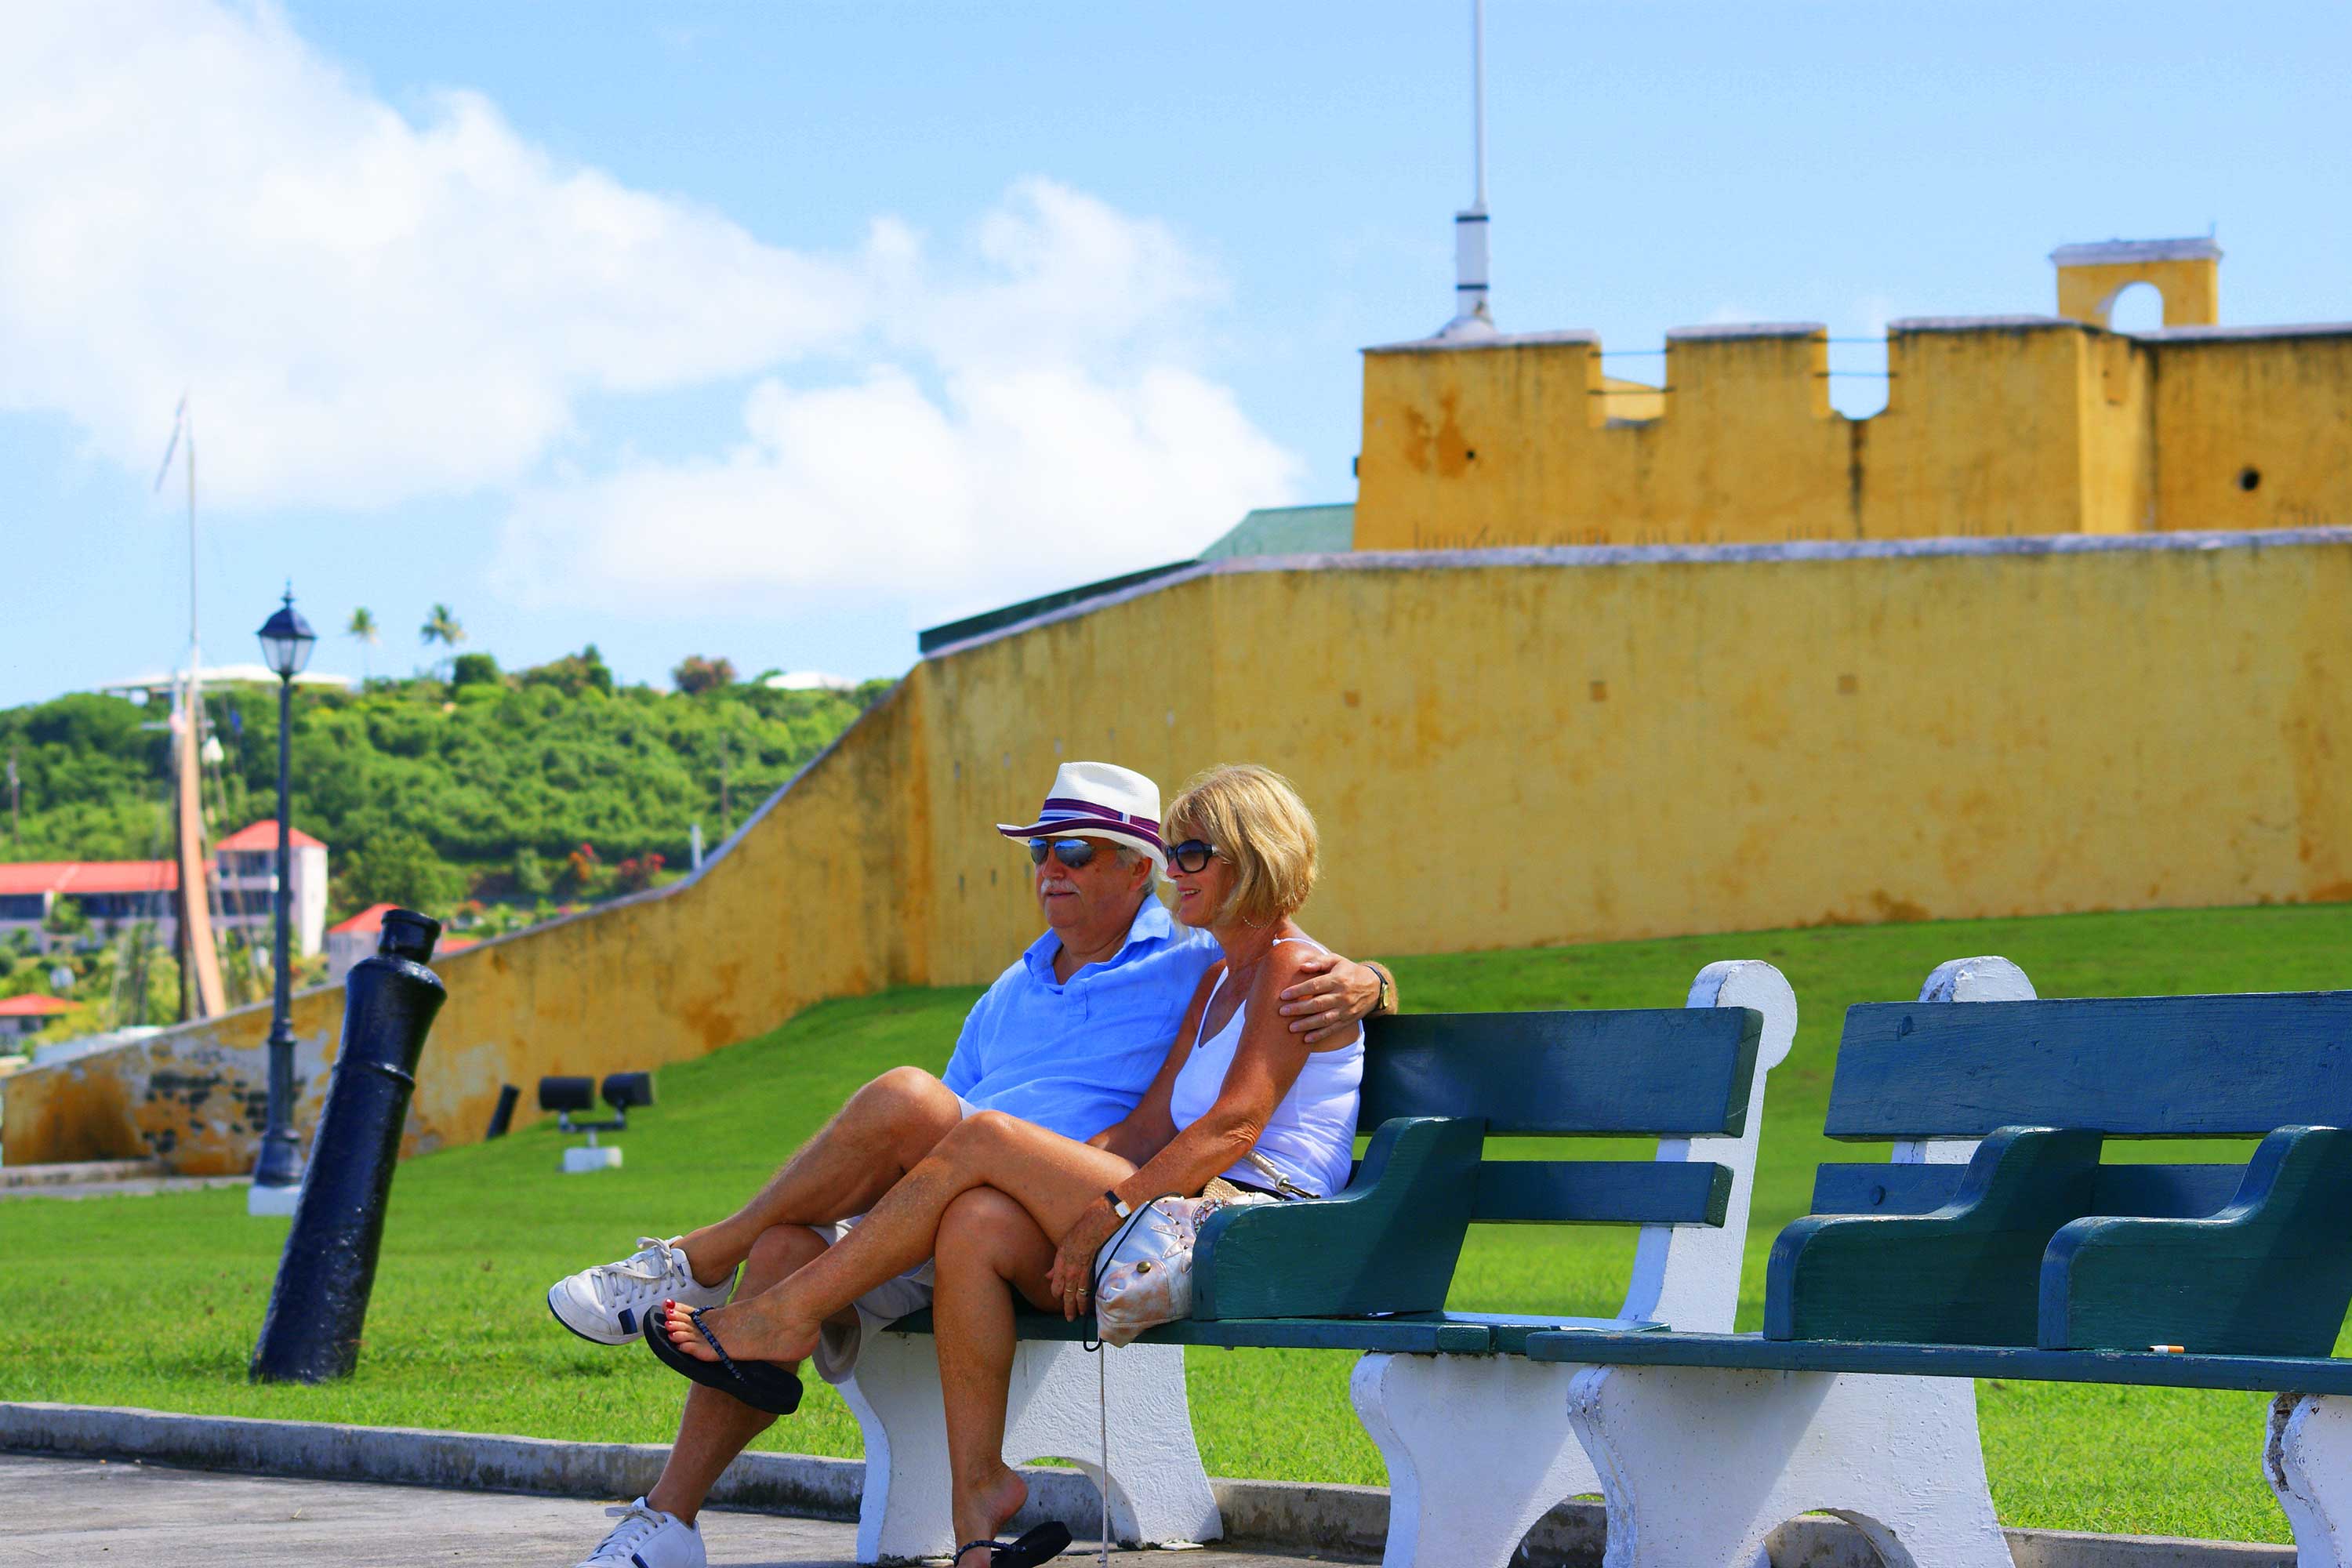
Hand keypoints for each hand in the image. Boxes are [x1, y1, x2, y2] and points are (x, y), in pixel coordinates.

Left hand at [1047, 1200, 1122, 1320]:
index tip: (1058, 1299)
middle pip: (1066, 1294)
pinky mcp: (1091, 1270)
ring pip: (1077, 1294)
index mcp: (1060, 1263)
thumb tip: (1048, 1276)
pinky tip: (1088, 1305)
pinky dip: (1087, 1298)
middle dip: (1067, 1307)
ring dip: (1077, 1306)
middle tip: (1069, 1318)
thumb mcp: (1061, 1247)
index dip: (1057, 1294)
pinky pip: (1087, 1288)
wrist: (1095, 1225)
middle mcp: (1068, 1269)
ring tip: (1078, 1316)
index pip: (1056, 1286)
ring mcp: (1079, 1271)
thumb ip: (1056, 1265)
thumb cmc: (1079, 1232)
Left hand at [1278, 952, 1382, 1042]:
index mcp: (1337, 980)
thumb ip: (1319, 962)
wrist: (1374, 986)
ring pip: (1324, 1019)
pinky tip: (1306, 1039)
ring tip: (1290, 1028)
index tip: (1283, 995)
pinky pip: (1332, 1029)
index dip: (1298, 991)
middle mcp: (1342, 996)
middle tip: (1282, 1012)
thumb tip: (1302, 966)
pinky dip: (1319, 1035)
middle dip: (1298, 1009)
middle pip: (1317, 1004)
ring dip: (1306, 1024)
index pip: (1315, 986)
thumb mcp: (1337, 961)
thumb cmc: (1349, 971)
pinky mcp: (1347, 1021)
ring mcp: (1345, 1010)